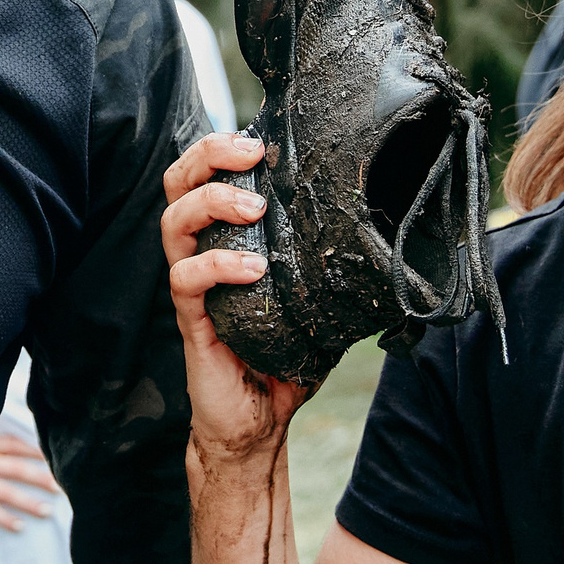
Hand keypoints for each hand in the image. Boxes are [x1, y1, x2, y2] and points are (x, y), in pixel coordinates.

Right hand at [0, 429, 62, 531]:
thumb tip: (14, 441)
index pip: (14, 445)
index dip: (35, 452)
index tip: (55, 460)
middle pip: (16, 469)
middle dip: (39, 479)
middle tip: (59, 489)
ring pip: (5, 492)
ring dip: (27, 502)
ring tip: (47, 511)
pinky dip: (4, 518)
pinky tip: (20, 526)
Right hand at [163, 131, 312, 474]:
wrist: (259, 423)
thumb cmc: (282, 358)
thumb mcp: (317, 301)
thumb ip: (333, 268)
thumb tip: (390, 240)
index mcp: (225, 240)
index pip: (204, 177)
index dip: (221, 148)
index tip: (260, 141)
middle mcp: (199, 254)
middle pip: (176, 184)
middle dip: (207, 156)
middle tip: (249, 155)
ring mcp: (192, 286)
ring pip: (173, 222)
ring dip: (212, 202)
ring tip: (254, 207)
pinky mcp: (190, 320)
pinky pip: (186, 279)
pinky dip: (218, 265)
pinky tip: (252, 269)